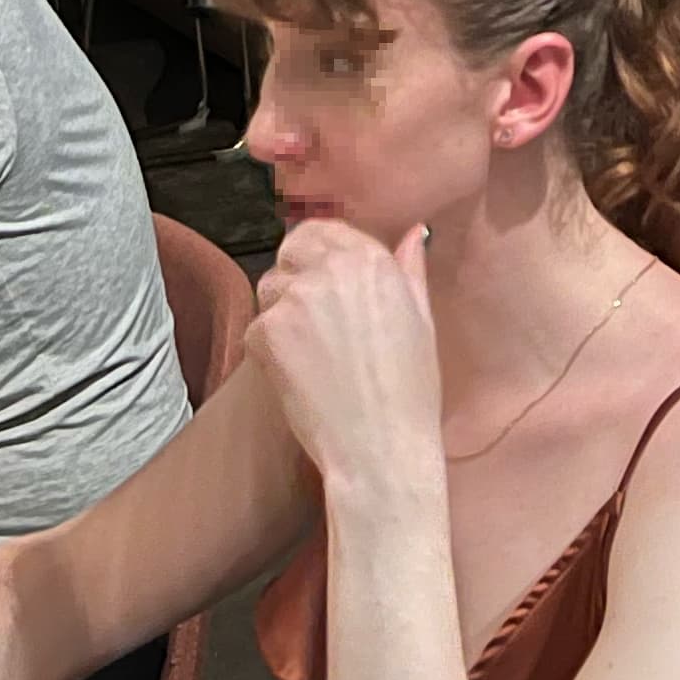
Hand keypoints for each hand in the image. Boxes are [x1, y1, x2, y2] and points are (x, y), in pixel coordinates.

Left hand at [247, 216, 442, 497]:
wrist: (380, 448)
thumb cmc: (409, 394)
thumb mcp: (423, 323)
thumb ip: (410, 272)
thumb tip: (412, 235)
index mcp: (372, 260)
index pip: (322, 231)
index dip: (316, 254)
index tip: (320, 280)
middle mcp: (330, 268)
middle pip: (289, 252)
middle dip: (294, 277)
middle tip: (310, 322)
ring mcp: (295, 299)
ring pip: (269, 289)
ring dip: (280, 312)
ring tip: (308, 354)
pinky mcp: (266, 332)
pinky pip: (257, 329)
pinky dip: (269, 351)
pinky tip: (297, 377)